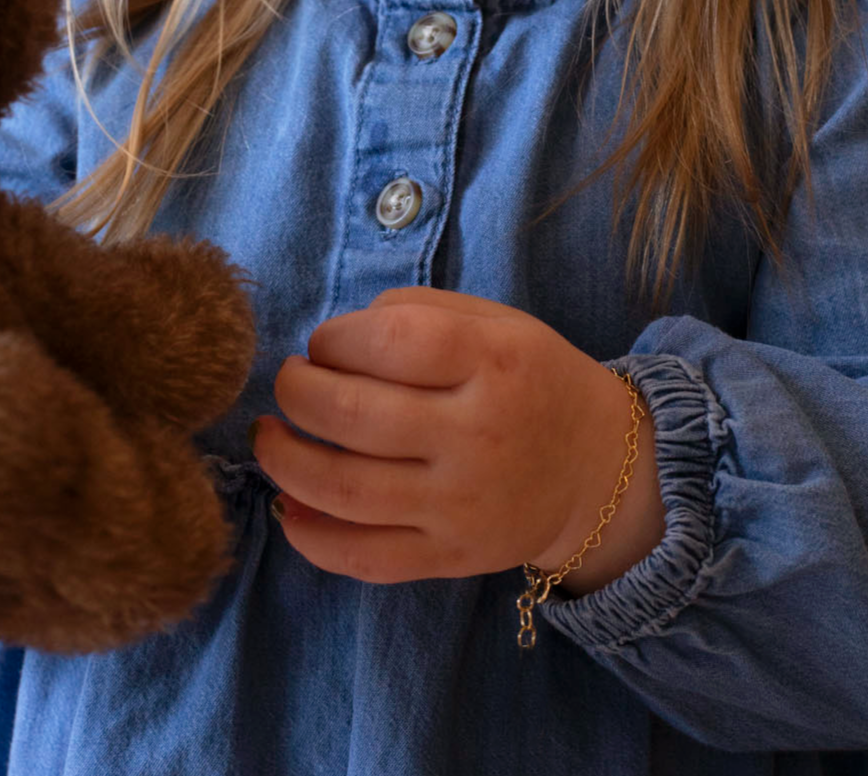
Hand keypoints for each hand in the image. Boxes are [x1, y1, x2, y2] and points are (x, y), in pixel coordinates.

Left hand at [251, 287, 663, 589]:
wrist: (597, 468)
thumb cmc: (534, 380)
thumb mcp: (500, 322)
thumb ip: (420, 310)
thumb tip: (336, 338)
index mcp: (496, 362)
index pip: (390, 340)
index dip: (335, 337)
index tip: (325, 342)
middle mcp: (480, 435)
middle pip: (353, 415)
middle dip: (296, 393)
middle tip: (287, 382)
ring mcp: (463, 504)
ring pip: (343, 489)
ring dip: (283, 460)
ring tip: (270, 435)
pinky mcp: (451, 557)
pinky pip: (362, 556)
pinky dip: (309, 535)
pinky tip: (289, 504)